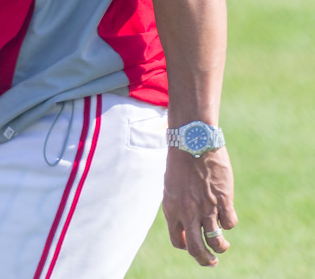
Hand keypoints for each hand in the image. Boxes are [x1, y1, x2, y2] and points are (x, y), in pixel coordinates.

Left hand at [163, 147, 237, 266]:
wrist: (192, 140)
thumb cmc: (181, 161)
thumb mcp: (172, 186)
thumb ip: (177, 206)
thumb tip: (185, 225)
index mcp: (172, 208)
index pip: (177, 241)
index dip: (186, 246)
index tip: (192, 244)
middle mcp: (188, 212)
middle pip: (196, 249)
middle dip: (205, 260)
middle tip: (211, 261)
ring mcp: (206, 207)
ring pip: (216, 241)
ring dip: (220, 247)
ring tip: (223, 245)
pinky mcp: (223, 200)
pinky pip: (229, 223)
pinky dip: (229, 223)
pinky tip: (227, 215)